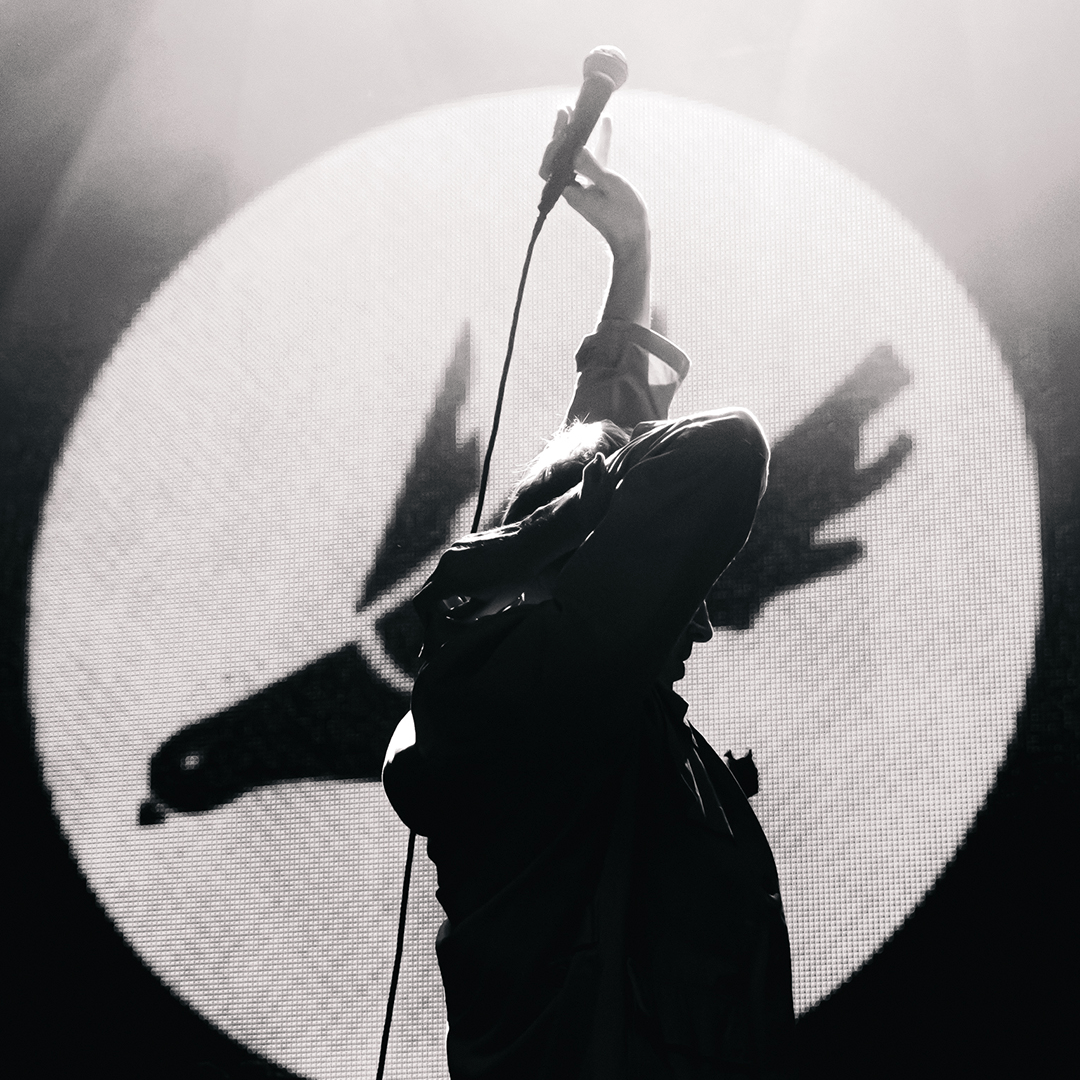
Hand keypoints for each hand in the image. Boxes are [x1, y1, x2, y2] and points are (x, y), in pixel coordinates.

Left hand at [539, 110, 648, 259]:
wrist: (633, 239)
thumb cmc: (624, 216)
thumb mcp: (611, 187)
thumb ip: (593, 167)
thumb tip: (575, 148)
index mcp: (571, 190)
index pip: (552, 162)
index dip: (554, 141)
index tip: (564, 122)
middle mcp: (573, 187)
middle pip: (560, 156)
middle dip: (561, 132)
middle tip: (566, 109)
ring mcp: (585, 186)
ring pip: (575, 155)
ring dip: (576, 134)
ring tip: (577, 111)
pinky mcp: (598, 185)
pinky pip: (595, 160)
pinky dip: (599, 141)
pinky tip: (606, 122)